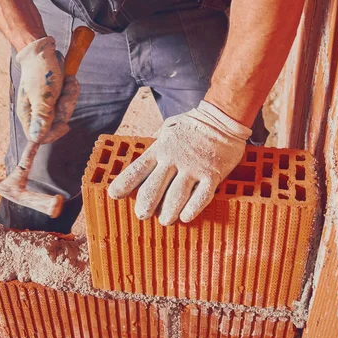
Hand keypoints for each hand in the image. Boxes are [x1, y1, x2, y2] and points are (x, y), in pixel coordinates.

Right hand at [16, 37, 78, 142]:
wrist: (44, 51)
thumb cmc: (40, 72)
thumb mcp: (42, 96)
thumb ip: (41, 117)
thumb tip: (36, 139)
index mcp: (29, 115)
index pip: (39, 138)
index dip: (54, 134)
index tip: (65, 125)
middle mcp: (38, 112)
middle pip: (57, 125)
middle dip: (64, 109)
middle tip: (62, 94)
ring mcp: (48, 105)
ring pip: (65, 112)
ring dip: (69, 96)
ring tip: (66, 82)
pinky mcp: (57, 97)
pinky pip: (69, 101)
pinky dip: (71, 90)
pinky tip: (69, 80)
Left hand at [108, 100, 251, 225]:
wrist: (224, 117)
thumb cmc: (195, 123)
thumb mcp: (169, 127)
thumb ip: (158, 140)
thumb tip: (148, 147)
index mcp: (161, 148)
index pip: (138, 169)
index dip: (124, 183)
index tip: (113, 194)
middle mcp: (174, 160)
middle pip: (154, 187)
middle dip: (145, 204)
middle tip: (141, 215)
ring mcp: (194, 168)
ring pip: (176, 196)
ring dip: (168, 211)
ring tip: (164, 221)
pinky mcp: (212, 175)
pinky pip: (202, 196)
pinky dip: (193, 209)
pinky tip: (185, 217)